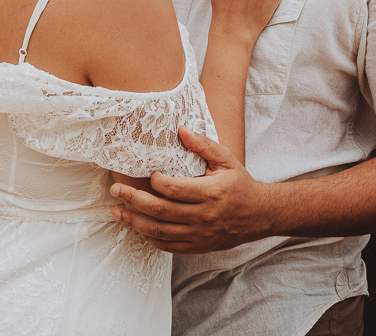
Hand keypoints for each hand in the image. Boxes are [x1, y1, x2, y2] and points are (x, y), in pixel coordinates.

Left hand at [109, 127, 273, 252]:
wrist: (259, 215)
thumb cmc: (240, 184)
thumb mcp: (226, 160)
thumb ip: (203, 145)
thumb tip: (180, 130)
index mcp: (210, 193)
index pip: (174, 190)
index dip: (156, 182)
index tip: (149, 173)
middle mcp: (203, 217)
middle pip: (161, 211)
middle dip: (133, 200)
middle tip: (116, 191)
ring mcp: (199, 235)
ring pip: (159, 232)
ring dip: (134, 222)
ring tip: (117, 211)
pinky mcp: (197, 246)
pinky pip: (167, 246)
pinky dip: (149, 238)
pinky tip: (137, 227)